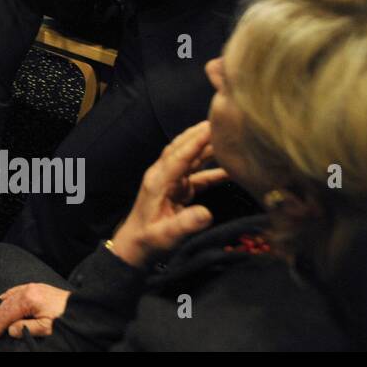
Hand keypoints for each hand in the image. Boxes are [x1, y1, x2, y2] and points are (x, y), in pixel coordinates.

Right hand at [0, 282, 71, 338]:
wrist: (82, 308)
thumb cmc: (65, 318)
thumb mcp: (45, 328)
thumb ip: (25, 328)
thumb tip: (11, 329)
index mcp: (29, 299)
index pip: (8, 313)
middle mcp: (28, 290)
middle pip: (7, 305)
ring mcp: (33, 287)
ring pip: (11, 297)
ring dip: (1, 308)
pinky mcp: (38, 287)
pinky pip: (18, 289)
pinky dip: (9, 295)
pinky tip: (3, 297)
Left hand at [109, 121, 228, 268]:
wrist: (135, 248)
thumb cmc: (148, 241)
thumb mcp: (166, 235)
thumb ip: (185, 224)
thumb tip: (207, 213)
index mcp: (158, 181)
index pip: (178, 156)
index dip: (195, 141)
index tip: (211, 126)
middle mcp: (163, 176)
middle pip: (182, 148)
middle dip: (199, 133)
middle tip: (220, 118)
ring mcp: (171, 182)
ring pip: (190, 158)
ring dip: (206, 146)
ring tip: (226, 133)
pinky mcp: (178, 190)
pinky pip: (198, 175)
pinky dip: (213, 170)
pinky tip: (231, 169)